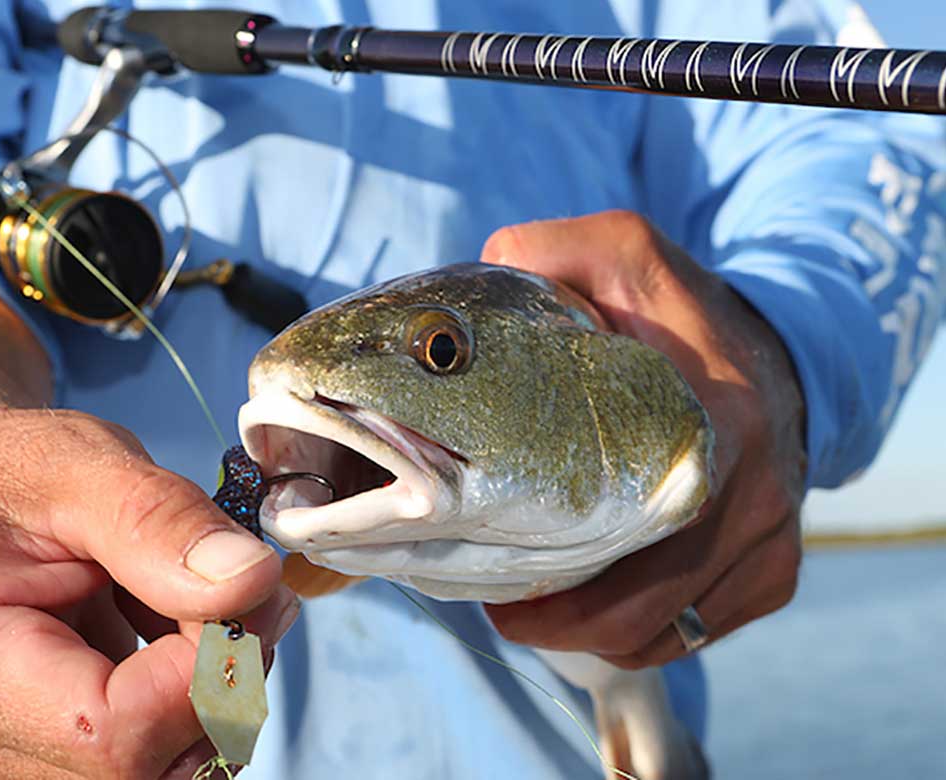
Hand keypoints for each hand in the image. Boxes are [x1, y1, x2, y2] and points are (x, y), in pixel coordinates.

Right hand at [0, 408, 297, 777]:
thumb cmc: (2, 469)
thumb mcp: (79, 462)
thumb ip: (162, 521)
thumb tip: (249, 582)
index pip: (114, 731)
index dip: (205, 672)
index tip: (241, 591)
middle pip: (148, 766)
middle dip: (223, 678)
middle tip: (237, 587)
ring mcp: (15, 760)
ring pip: (167, 769)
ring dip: (215, 687)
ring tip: (200, 597)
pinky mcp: (54, 756)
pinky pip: (156, 756)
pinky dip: (192, 696)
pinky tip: (176, 629)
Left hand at [479, 210, 806, 668]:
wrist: (783, 350)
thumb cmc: (683, 311)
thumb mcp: (623, 254)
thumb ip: (546, 253)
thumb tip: (471, 300)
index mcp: (714, 422)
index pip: (621, 528)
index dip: (544, 569)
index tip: (483, 569)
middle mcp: (750, 496)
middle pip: (636, 605)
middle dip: (554, 621)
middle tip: (492, 603)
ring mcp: (768, 542)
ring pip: (661, 630)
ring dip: (588, 634)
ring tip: (528, 610)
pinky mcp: (775, 572)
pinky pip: (692, 631)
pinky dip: (634, 633)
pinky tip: (587, 609)